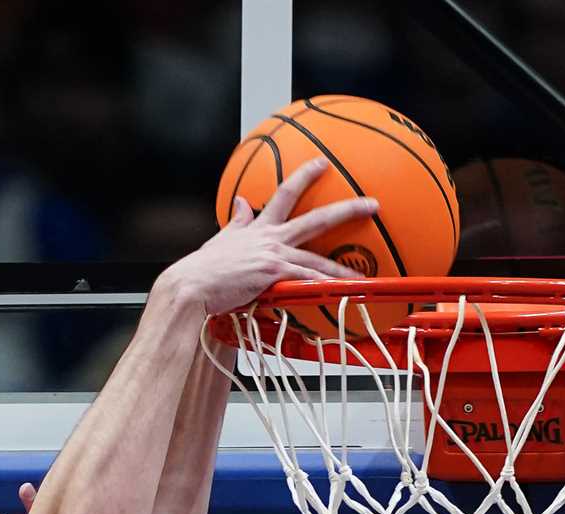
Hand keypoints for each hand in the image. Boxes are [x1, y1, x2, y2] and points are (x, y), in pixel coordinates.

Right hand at [159, 159, 377, 317]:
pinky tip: (338, 298)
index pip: (286, 193)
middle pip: (317, 218)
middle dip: (347, 209)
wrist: (192, 286)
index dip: (305, 175)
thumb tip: (240, 203)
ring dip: (342, 269)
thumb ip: (236, 223)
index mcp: (259, 228)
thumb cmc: (203, 270)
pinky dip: (321, 291)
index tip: (322, 163)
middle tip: (372, 204)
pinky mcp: (273, 277)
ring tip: (363, 277)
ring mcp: (274, 257)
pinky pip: (303, 284)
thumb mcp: (221, 239)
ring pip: (317, 260)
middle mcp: (271, 238)